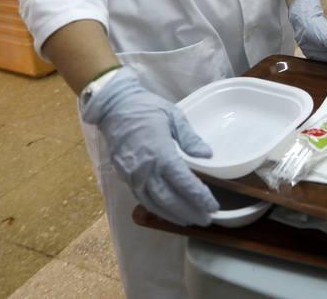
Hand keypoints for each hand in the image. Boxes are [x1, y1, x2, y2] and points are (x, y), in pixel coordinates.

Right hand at [80, 68, 218, 226]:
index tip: (213, 205)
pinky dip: (157, 209)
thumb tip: (207, 155)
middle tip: (207, 219)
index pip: (183, 182)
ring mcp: (133, 176)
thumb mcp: (173, 115)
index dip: (199, 197)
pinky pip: (143, 199)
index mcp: (160, 153)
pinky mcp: (125, 178)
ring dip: (174, 215)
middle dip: (190, 211)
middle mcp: (145, 169)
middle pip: (170, 199)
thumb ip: (190, 138)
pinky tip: (168, 213)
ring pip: (155, 203)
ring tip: (191, 220)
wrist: (114, 107)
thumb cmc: (146, 108)